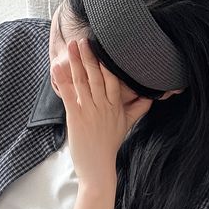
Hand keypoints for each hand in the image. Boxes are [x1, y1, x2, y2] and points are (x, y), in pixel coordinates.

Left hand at [52, 37, 152, 184]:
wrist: (99, 168)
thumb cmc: (109, 146)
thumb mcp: (127, 125)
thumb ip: (138, 108)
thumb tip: (151, 96)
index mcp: (115, 106)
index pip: (112, 78)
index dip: (106, 62)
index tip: (102, 47)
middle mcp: (103, 106)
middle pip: (97, 76)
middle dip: (89, 56)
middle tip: (84, 39)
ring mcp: (90, 111)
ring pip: (83, 82)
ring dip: (76, 62)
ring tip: (71, 46)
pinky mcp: (77, 118)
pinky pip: (69, 95)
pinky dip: (63, 80)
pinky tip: (57, 68)